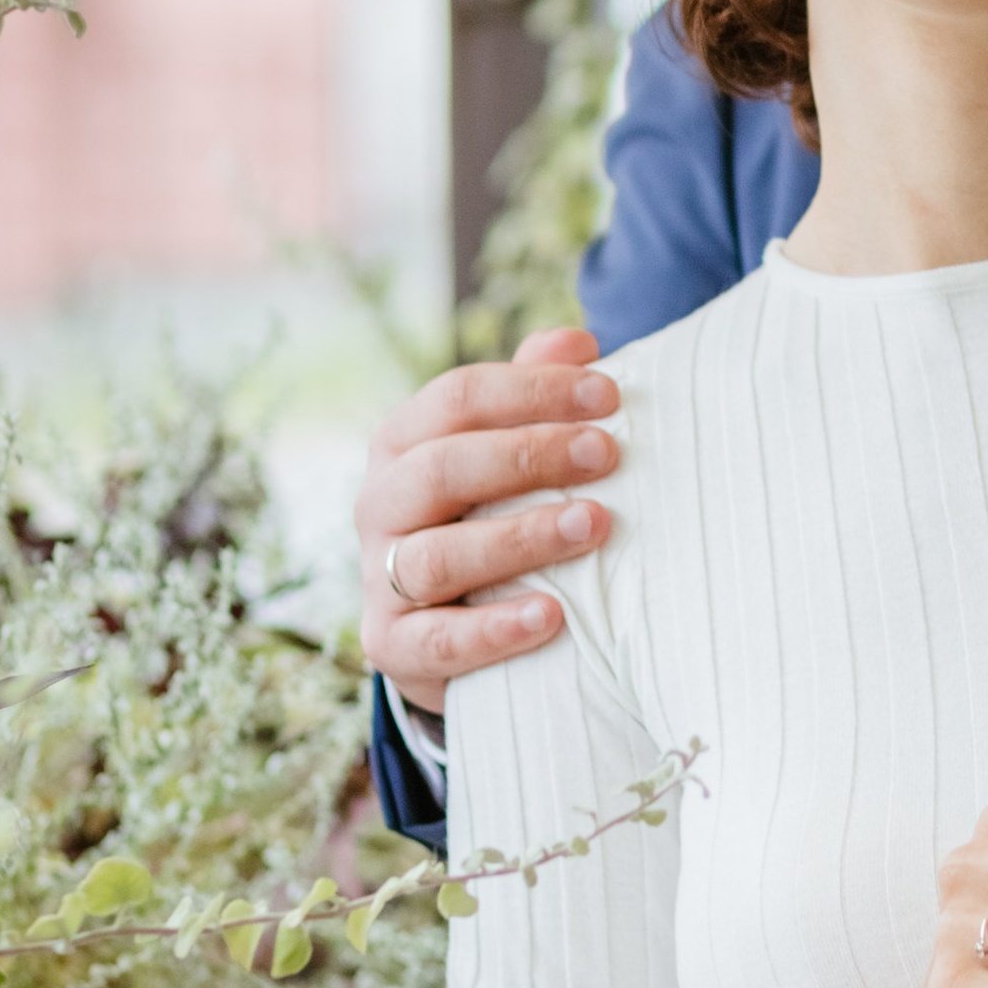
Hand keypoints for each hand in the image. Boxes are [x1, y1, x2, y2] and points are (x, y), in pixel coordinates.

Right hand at [356, 324, 620, 715]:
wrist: (445, 618)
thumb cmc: (488, 509)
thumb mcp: (505, 445)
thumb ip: (534, 391)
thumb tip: (578, 342)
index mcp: (402, 440)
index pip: (458, 398)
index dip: (534, 390)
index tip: (609, 395)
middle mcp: (380, 503)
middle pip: (442, 468)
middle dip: (528, 456)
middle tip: (607, 454)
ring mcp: (378, 577)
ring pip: (435, 556)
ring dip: (519, 538)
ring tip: (593, 525)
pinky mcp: (391, 644)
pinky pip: (436, 641)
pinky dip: (494, 630)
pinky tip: (552, 616)